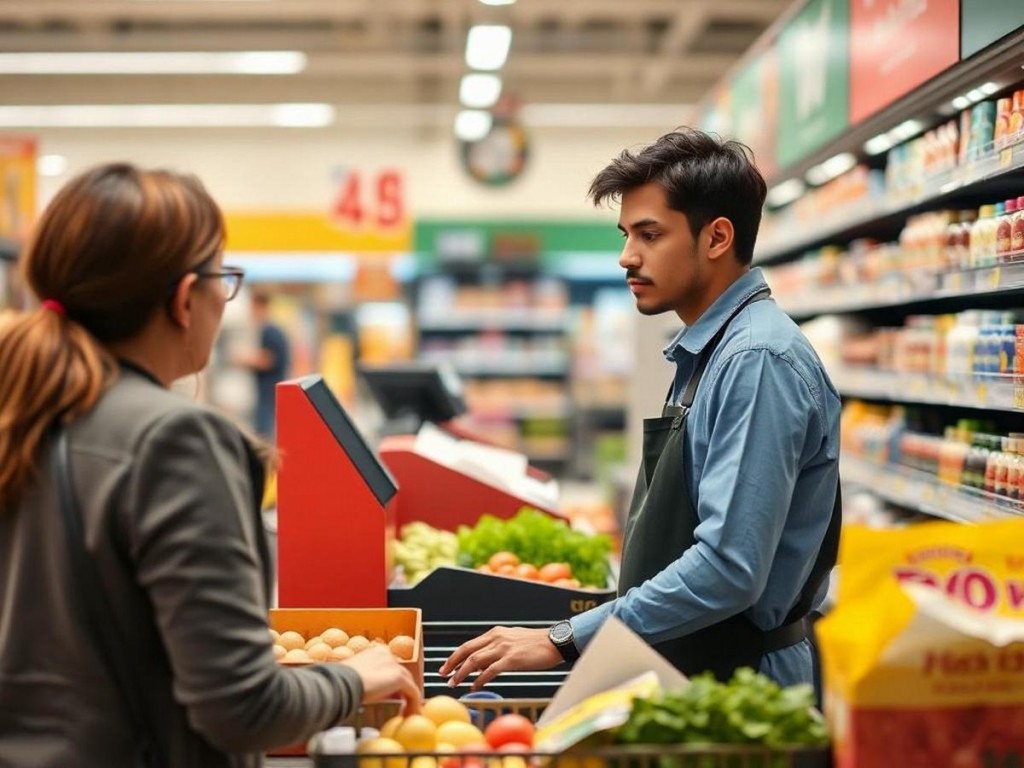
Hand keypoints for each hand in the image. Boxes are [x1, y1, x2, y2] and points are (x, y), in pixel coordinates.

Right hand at [342, 646, 420, 714]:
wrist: (342, 683)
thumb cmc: (339, 682)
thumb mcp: (349, 677)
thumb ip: (358, 680)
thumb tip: (357, 691)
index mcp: (374, 652)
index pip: (389, 667)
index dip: (390, 682)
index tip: (389, 695)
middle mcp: (387, 654)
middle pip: (400, 674)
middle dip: (401, 690)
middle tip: (399, 705)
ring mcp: (394, 665)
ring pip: (408, 683)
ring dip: (409, 699)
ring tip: (406, 712)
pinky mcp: (399, 677)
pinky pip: (413, 692)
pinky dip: (413, 705)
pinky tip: (410, 715)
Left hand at [438, 626, 561, 690]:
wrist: (555, 642)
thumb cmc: (535, 644)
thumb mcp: (511, 641)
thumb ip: (495, 649)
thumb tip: (479, 665)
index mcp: (495, 633)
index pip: (469, 645)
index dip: (455, 656)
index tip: (446, 667)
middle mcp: (496, 638)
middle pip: (467, 650)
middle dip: (452, 663)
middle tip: (443, 675)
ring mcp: (503, 648)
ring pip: (475, 661)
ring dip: (462, 673)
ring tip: (454, 684)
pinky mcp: (512, 659)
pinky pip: (490, 671)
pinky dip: (479, 680)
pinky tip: (474, 687)